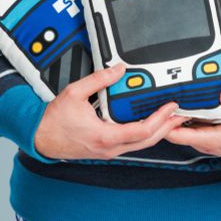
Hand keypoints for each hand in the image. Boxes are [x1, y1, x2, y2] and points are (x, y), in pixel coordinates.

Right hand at [33, 63, 179, 160]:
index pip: (142, 131)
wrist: (40, 138)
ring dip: (158, 132)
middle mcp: (110, 148)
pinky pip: (131, 144)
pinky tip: (149, 125)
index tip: (170, 107)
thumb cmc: (54, 121)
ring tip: (170, 119)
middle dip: (167, 128)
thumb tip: (117, 70)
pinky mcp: (106, 150)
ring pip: (141, 145)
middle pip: (148, 141)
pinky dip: (144, 135)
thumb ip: (98, 80)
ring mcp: (109, 151)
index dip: (160, 119)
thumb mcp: (74, 93)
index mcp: (105, 136)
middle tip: (180, 115)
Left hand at [165, 90, 220, 166]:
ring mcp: (205, 141)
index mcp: (212, 139)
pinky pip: (190, 128)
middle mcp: (205, 142)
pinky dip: (185, 117)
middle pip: (174, 132)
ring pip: (181, 130)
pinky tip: (188, 103)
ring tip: (175, 95)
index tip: (167, 105)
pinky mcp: (208, 137)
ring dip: (176, 115)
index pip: (177, 136)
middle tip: (167, 94)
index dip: (166, 122)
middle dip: (167, 116)